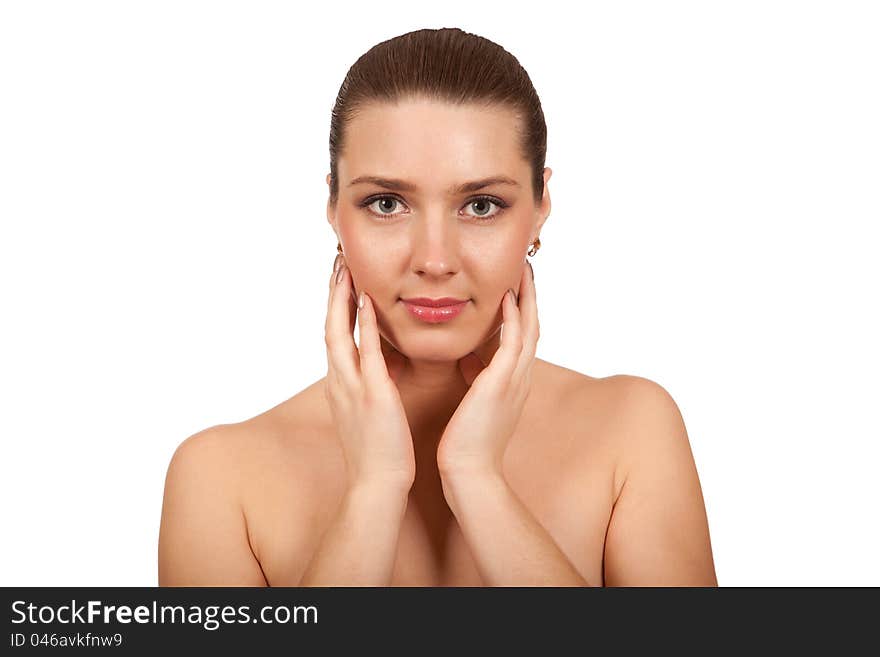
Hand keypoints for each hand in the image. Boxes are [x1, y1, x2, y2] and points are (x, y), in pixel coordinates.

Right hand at [323, 255, 414, 489]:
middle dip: (331, 293)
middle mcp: (339, 381)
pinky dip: (363, 326)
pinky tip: (367, 302)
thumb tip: (380, 367)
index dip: (334, 306)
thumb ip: (370, 386)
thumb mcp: (370, 411)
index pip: (333, 336)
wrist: (377, 485)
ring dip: (340, 299)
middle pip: (328, 326)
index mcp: (341, 384)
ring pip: (337, 333)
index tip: (340, 279)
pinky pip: (365, 354)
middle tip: (337, 262)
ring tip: (344, 269)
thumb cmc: (379, 451)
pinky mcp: (371, 395)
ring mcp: (351, 387)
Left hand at [436, 259, 538, 477]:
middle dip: (531, 296)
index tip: (516, 284)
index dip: (523, 309)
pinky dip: (513, 319)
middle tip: (526, 267)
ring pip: (529, 329)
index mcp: (512, 382)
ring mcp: (514, 381)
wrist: (468, 473)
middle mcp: (520, 378)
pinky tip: (507, 297)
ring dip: (527, 298)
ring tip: (523, 270)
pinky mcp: (501, 385)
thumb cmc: (467, 443)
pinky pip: (513, 344)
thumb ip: (477, 379)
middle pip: (533, 326)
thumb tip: (470, 362)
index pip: (523, 337)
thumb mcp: (475, 403)